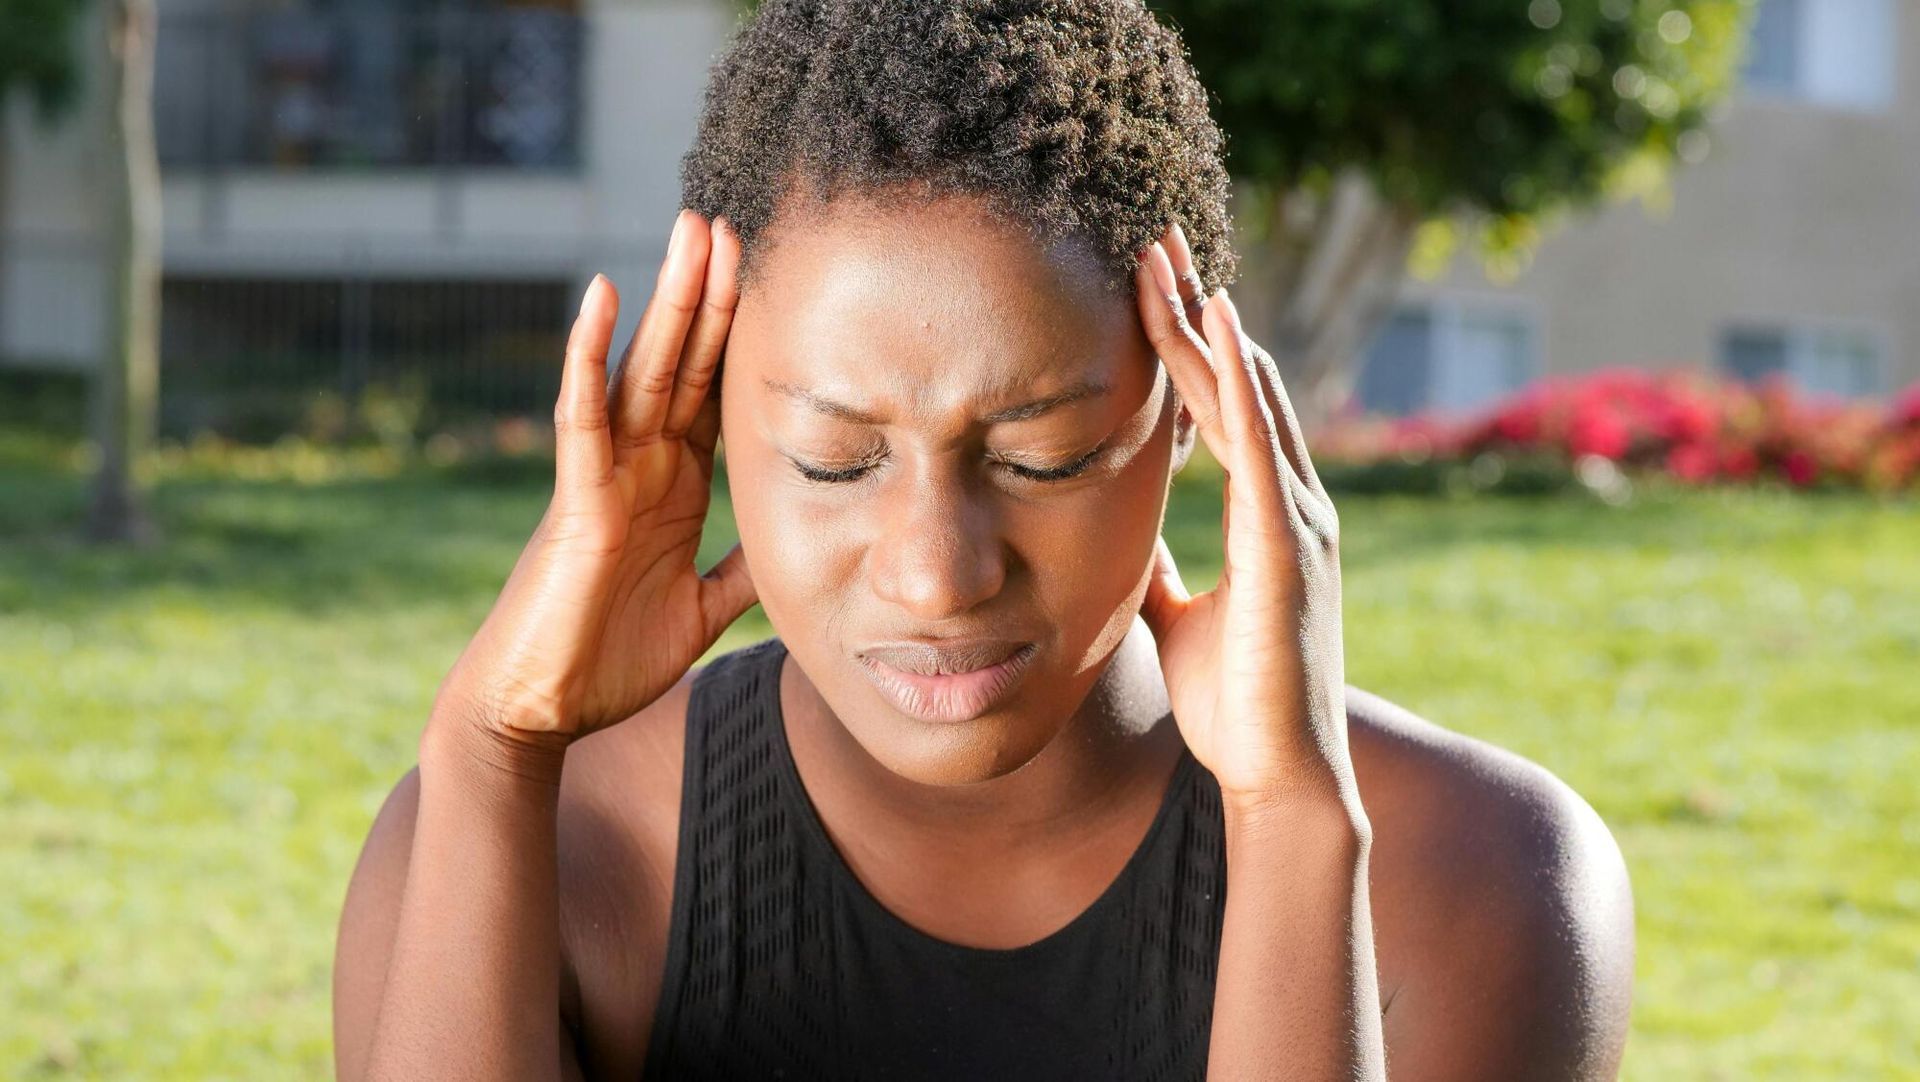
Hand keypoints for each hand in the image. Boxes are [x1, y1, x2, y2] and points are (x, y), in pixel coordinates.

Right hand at [432, 209, 757, 751]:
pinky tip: (602, 295)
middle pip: (682, 363)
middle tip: (731, 218)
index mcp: (672, 486)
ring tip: (689, 229)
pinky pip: (584, 415)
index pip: (714, 394)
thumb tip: (790, 550)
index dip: (742, 337)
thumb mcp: (701, 611)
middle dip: (710, 293)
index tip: (772, 274)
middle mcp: (639, 466)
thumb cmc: (607, 660)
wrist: (539, 712)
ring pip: (641, 369)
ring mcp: (606, 475)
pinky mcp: (576, 500)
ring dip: (667, 299)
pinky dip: (590, 355)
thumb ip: (741, 573)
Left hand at [1133, 223, 1354, 812]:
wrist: (1276, 778)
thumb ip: (1158, 568)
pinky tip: (1217, 327)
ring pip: (1247, 398)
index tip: (1145, 283)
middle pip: (1236, 381)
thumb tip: (1123, 539)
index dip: (1185, 342)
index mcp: (1264, 515)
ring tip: (1167, 257)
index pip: (1220, 406)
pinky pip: (1258, 447)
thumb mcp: (1179, 615)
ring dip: (1207, 325)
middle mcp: (1289, 502)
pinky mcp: (1288, 547)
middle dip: (1194, 308)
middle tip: (1152, 237)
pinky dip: (1239, 383)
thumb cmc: (1233, 704)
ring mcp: (1295, 520)